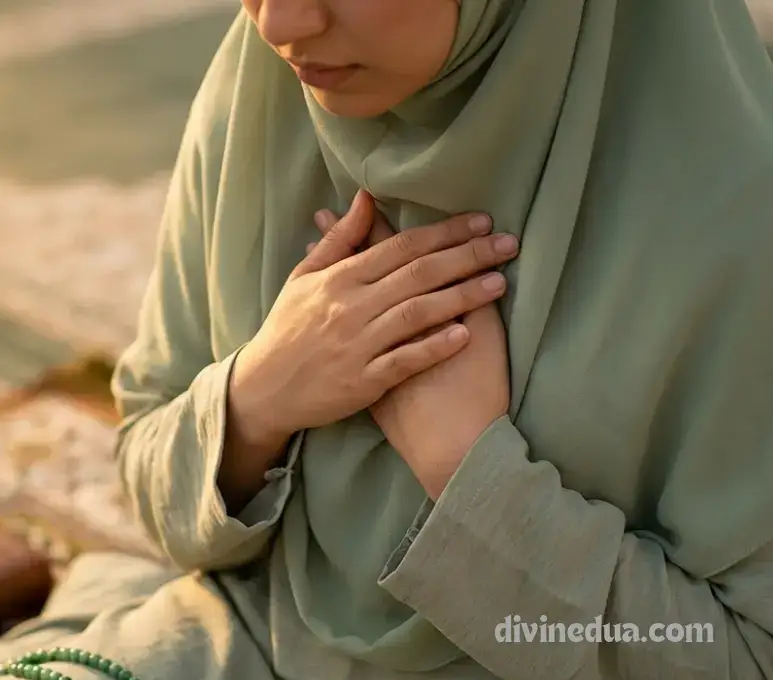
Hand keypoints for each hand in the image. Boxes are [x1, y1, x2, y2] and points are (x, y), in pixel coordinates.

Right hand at [229, 190, 517, 447]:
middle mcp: (351, 307)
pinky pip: (406, 361)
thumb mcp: (304, 278)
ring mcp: (358, 345)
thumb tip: (366, 198)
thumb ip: (339, 239)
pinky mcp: (364, 382)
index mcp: (339, 278)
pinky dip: (436, 346)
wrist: (264, 388)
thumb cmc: (287, 329)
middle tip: (508, 244)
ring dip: (463, 296)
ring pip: (418, 314)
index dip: (444, 232)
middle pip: (419, 275)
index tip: (481, 221)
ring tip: (500, 283)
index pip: (401, 247)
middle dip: (467, 256)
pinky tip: (467, 335)